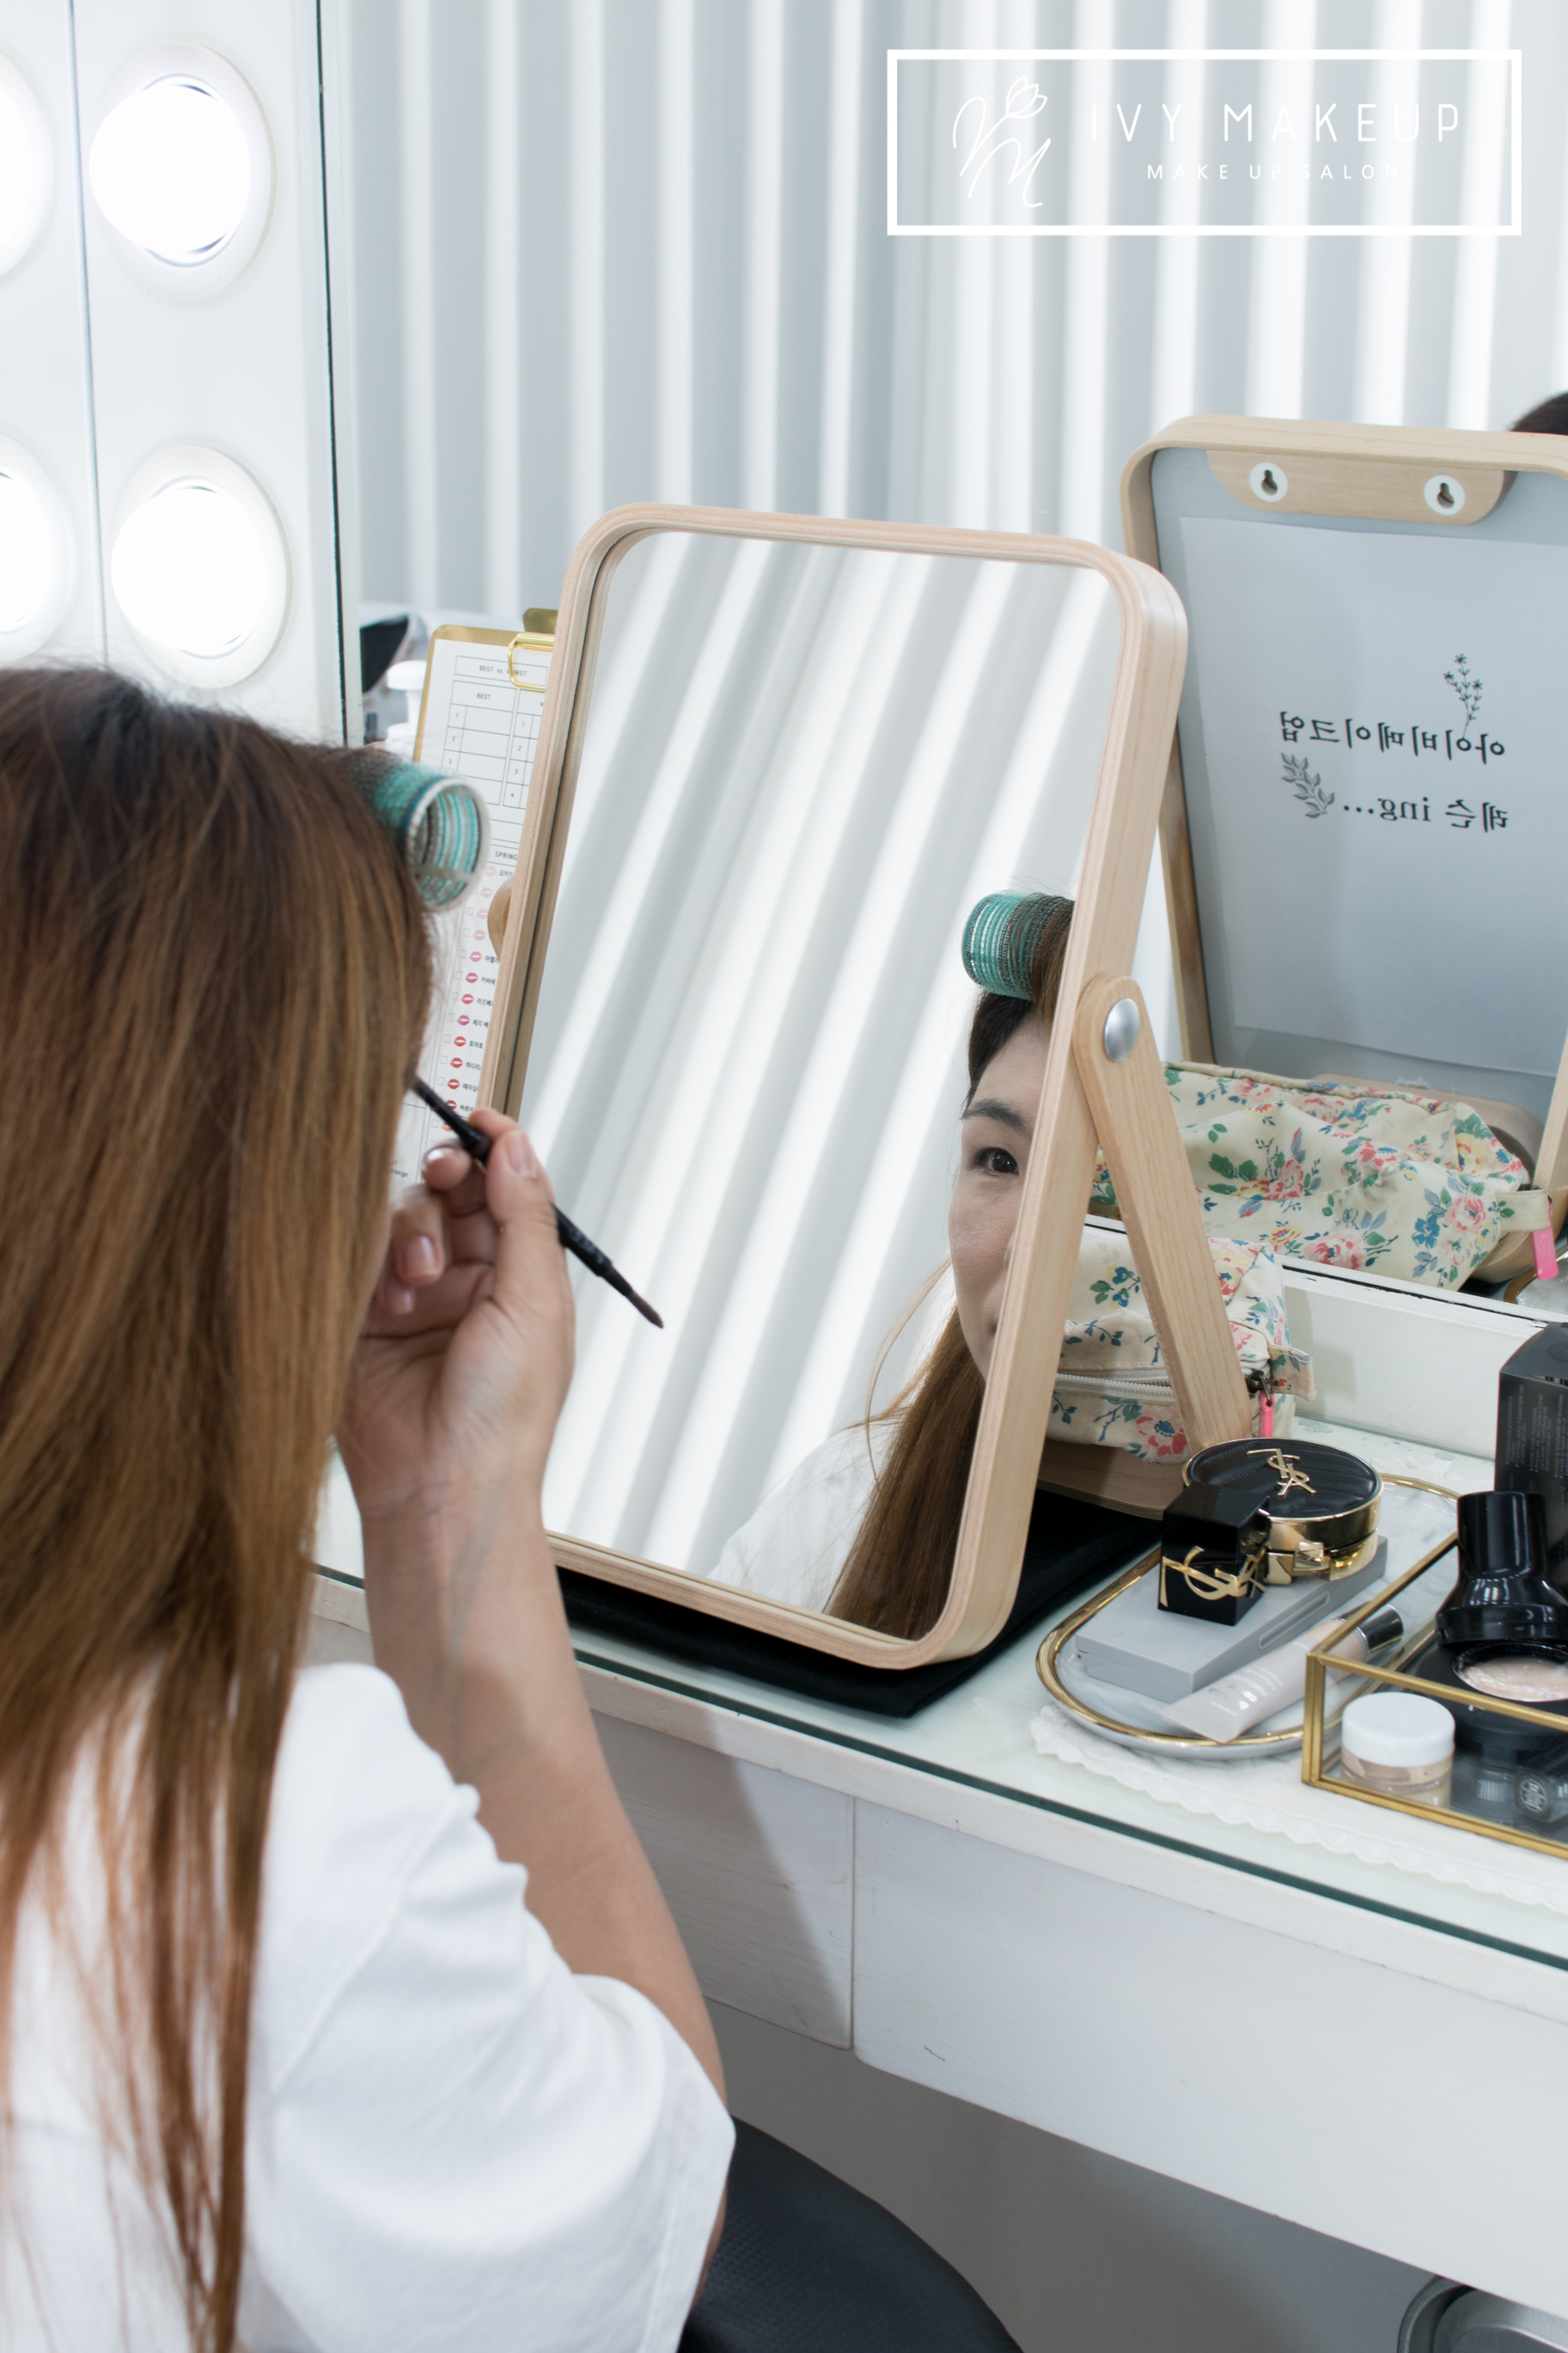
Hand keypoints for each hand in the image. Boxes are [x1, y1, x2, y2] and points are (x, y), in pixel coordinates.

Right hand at [338, 1113, 573, 1537]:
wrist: (441, 1487)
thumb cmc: (503, 1418)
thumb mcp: (534, 1304)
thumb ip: (524, 1218)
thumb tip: (517, 1146)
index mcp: (520, 1277)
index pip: (504, 1190)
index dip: (491, 1151)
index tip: (478, 1120)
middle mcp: (467, 1281)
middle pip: (448, 1193)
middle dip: (446, 1183)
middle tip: (443, 1179)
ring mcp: (411, 1298)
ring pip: (399, 1220)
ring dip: (412, 1237)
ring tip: (418, 1285)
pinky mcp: (360, 1318)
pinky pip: (353, 1259)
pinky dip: (369, 1267)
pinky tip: (385, 1302)